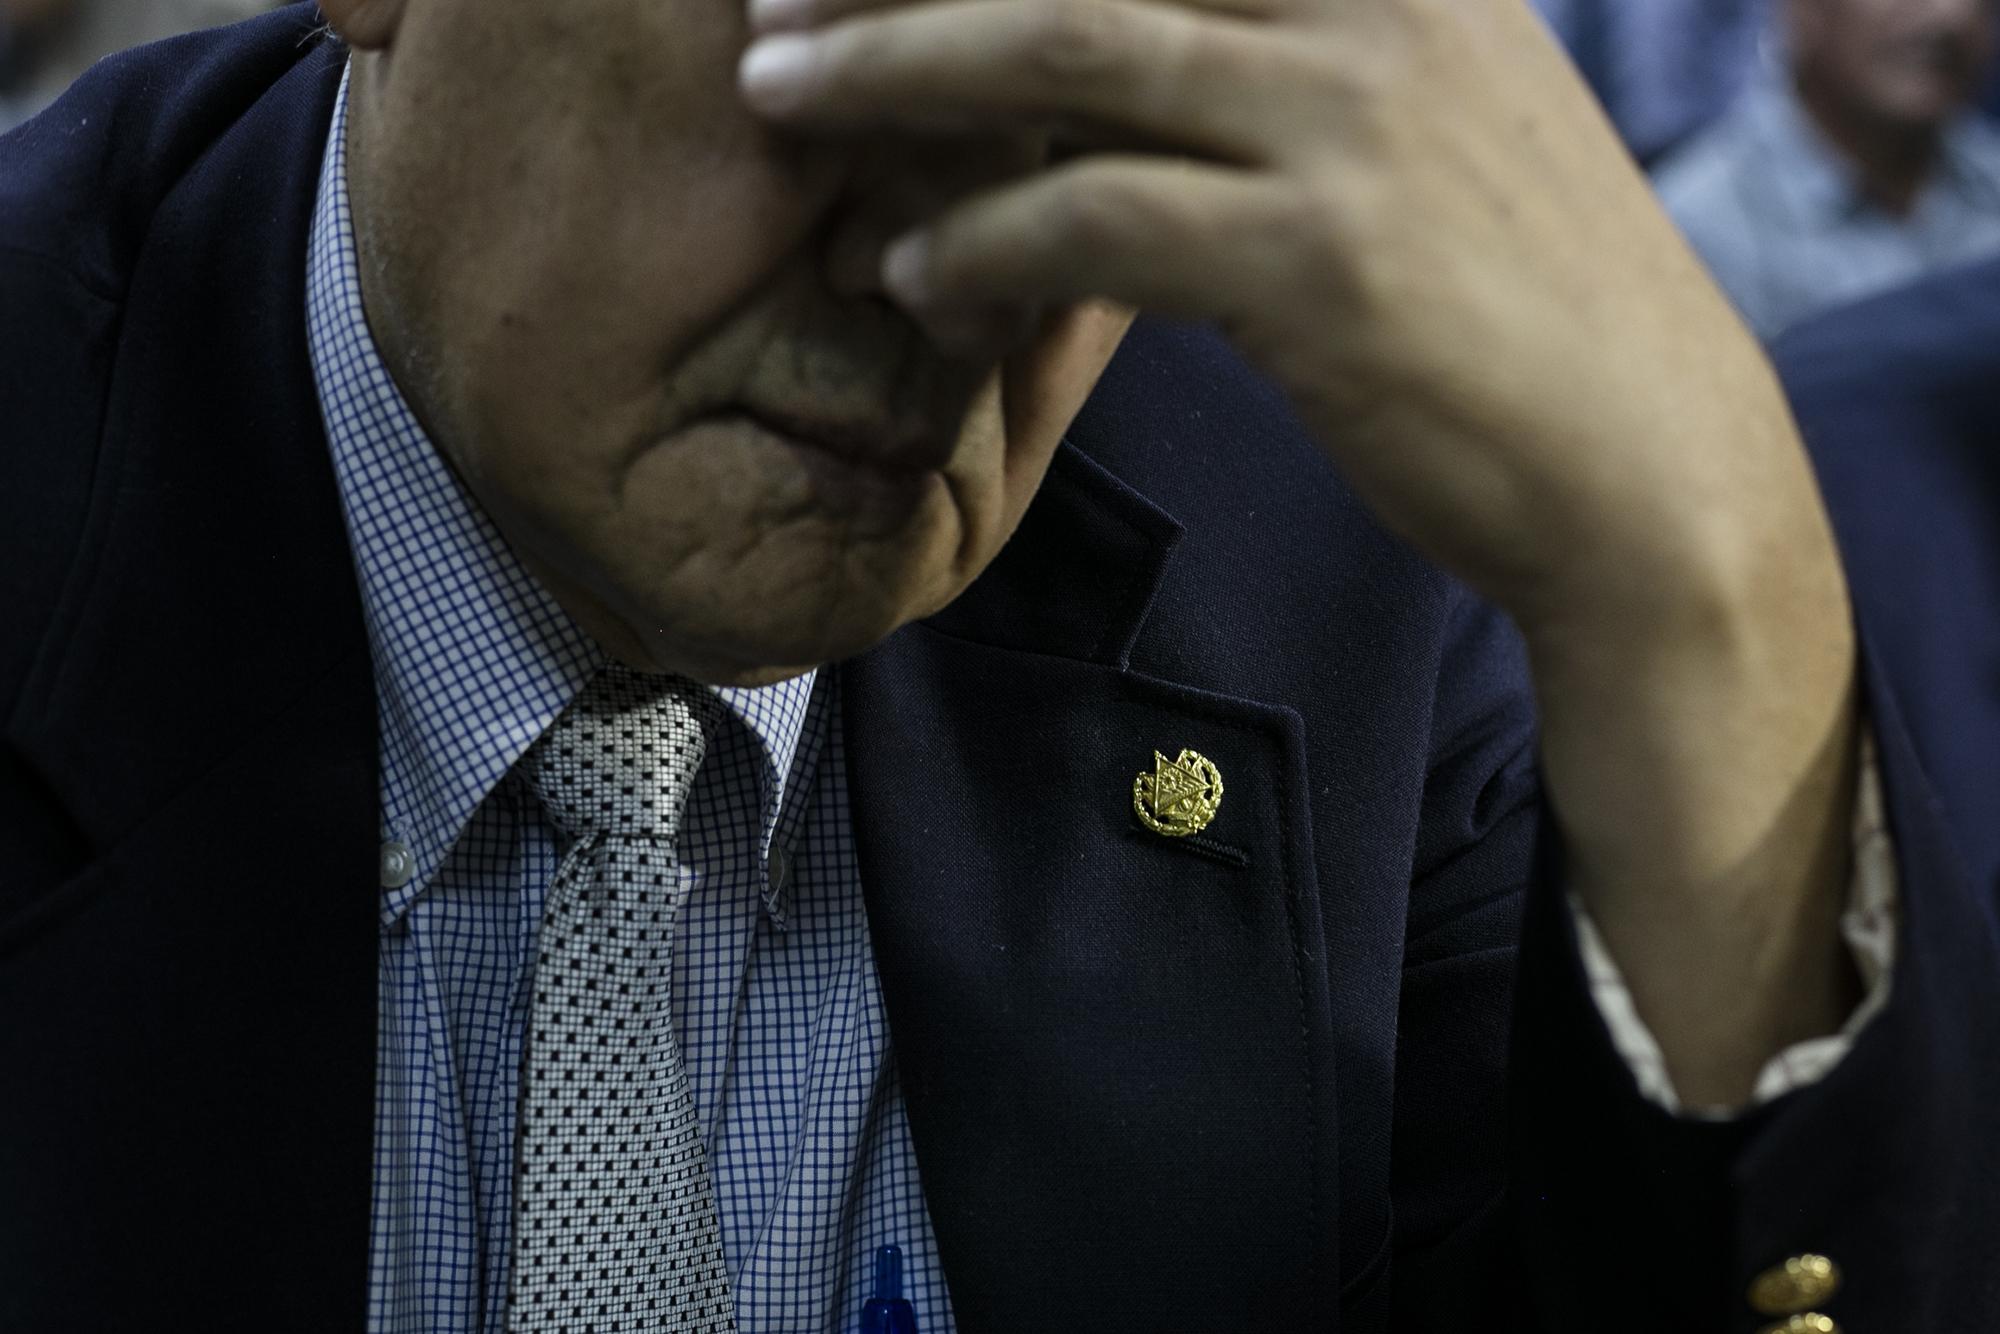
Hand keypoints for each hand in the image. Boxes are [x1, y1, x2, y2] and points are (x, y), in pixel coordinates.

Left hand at [738, 0, 1860, 1105]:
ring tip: (777, 106)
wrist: (1648, 474)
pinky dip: (982, 240)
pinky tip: (910, 275)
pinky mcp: (1323, 257)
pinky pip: (1099, 219)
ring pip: (1068, 46)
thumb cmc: (1520, 324)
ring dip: (897, 73)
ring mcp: (1355, 120)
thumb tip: (1140, 73)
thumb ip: (1299, 74)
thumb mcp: (1431, 140)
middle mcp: (1377, 4)